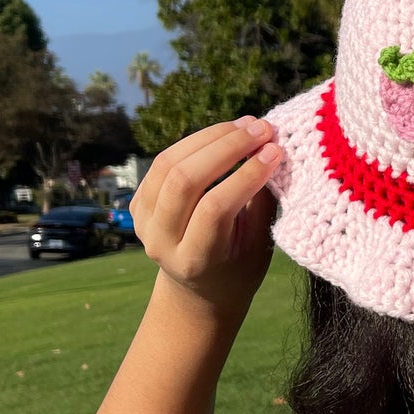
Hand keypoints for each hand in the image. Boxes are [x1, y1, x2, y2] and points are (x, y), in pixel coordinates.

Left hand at [129, 117, 280, 315]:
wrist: (198, 288)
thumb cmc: (239, 268)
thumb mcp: (257, 246)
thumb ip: (262, 202)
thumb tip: (275, 152)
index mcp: (194, 260)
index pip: (215, 208)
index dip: (246, 175)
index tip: (276, 151)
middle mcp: (160, 242)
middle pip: (185, 179)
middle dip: (227, 147)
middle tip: (262, 129)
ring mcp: (143, 221)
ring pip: (169, 162)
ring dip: (211, 137)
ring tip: (246, 125)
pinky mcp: (138, 202)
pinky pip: (164, 161)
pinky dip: (196, 142)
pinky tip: (224, 134)